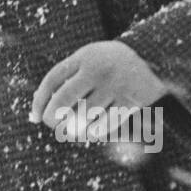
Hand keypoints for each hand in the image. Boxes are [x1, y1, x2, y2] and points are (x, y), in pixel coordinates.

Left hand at [30, 41, 166, 138]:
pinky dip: (93, 133)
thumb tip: (39, 105)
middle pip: (63, 101)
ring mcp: (114, 86)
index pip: (52, 80)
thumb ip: (66, 77)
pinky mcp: (130, 102)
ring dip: (74, 129)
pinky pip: (104, 126)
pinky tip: (90, 133)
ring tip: (72, 130)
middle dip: (52, 117)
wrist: (155, 57)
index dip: (39, 101)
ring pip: (83, 117)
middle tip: (52, 125)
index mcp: (84, 57)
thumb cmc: (110, 64)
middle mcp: (97, 70)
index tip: (35, 117)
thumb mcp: (89, 60)